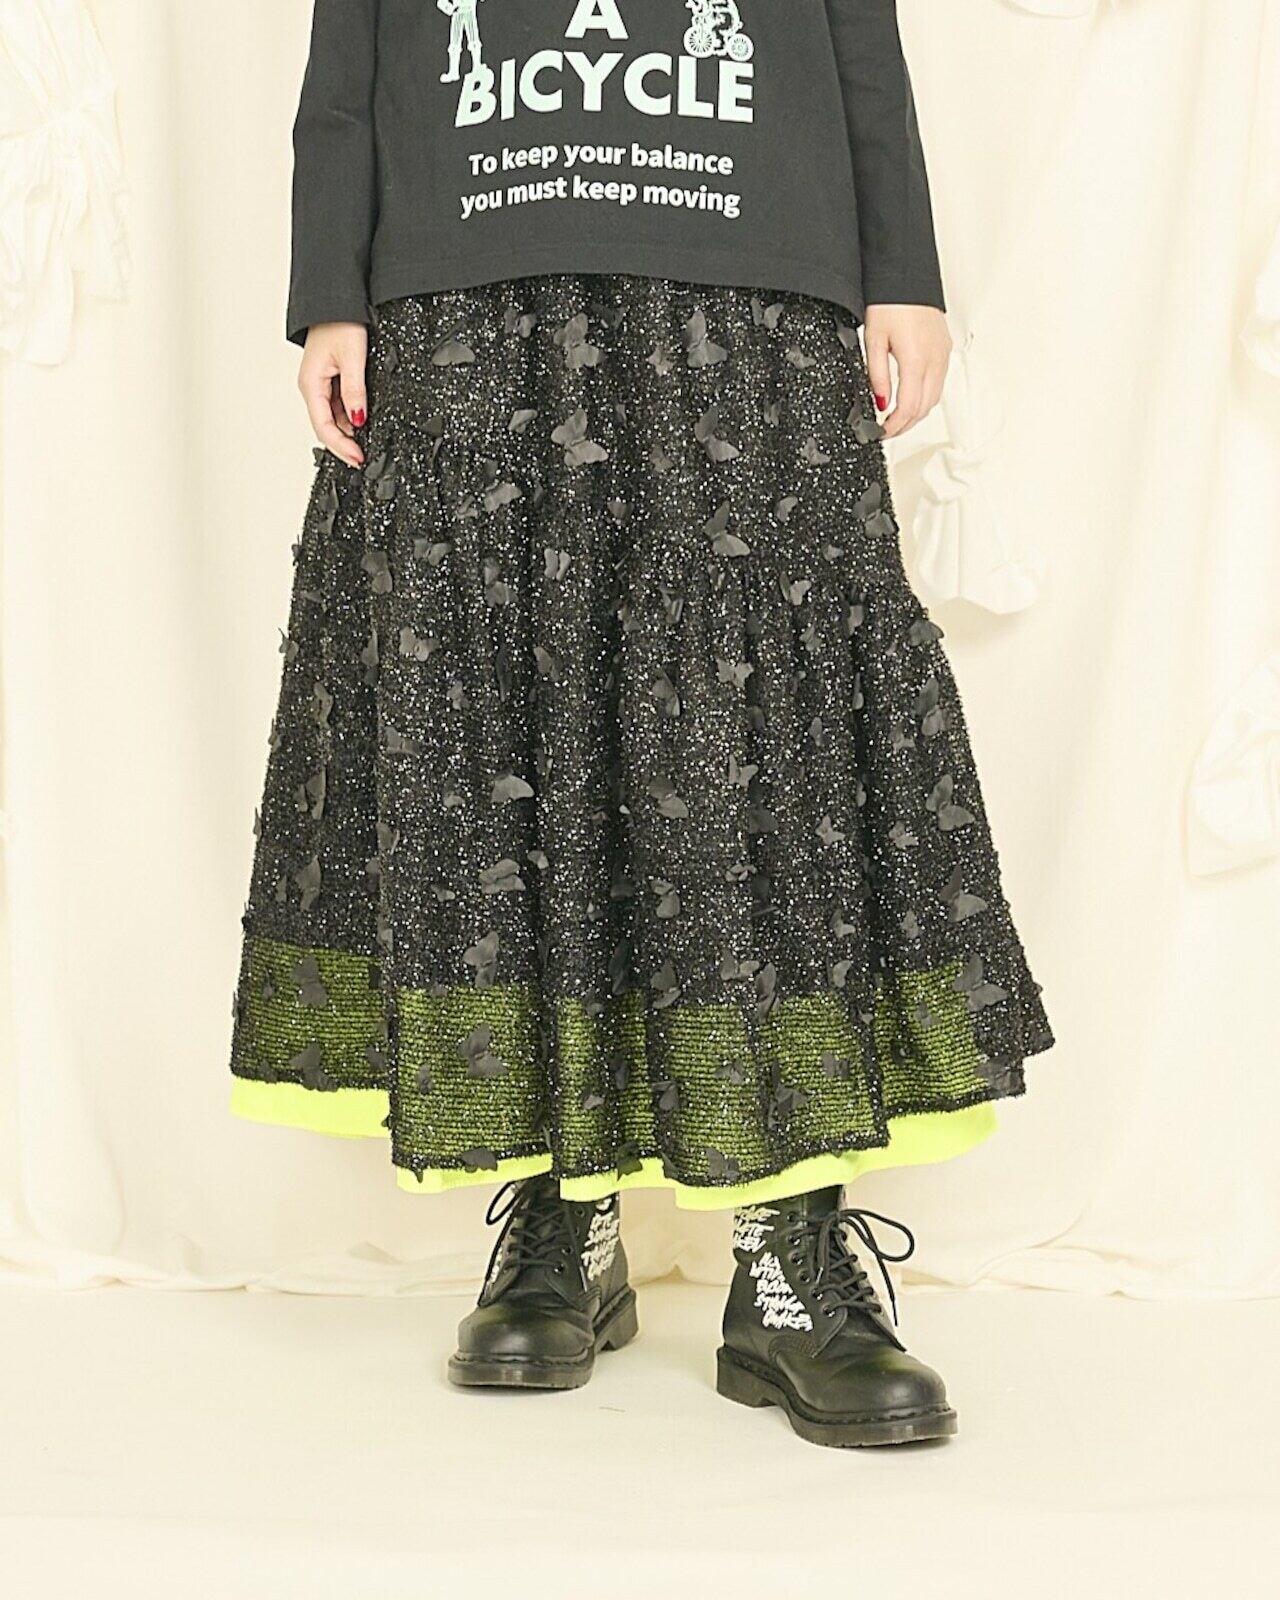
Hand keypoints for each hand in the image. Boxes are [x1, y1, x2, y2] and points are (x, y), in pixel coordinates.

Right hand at [298, 322, 368, 467]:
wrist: (335, 299)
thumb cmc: (339, 321)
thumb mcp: (352, 358)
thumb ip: (355, 391)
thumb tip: (358, 420)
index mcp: (311, 384)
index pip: (324, 427)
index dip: (341, 447)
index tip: (358, 458)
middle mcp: (312, 386)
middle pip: (326, 426)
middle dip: (344, 444)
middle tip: (363, 458)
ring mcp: (319, 383)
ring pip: (332, 417)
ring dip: (347, 432)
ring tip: (365, 444)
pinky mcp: (328, 377)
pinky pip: (336, 404)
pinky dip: (349, 416)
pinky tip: (361, 421)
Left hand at [863, 304, 951, 439]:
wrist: (907, 276)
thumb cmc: (890, 302)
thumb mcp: (873, 340)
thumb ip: (876, 375)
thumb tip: (881, 402)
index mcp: (915, 359)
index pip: (908, 407)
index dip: (895, 427)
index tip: (882, 433)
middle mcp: (934, 359)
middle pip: (924, 408)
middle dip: (906, 425)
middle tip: (888, 431)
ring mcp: (942, 354)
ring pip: (934, 398)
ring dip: (917, 413)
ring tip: (898, 418)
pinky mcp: (944, 349)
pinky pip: (938, 382)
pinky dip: (926, 397)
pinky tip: (912, 397)